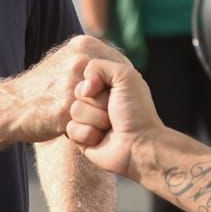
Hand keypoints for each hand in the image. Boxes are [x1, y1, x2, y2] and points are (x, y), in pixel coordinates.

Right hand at [12, 36, 121, 142]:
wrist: (11, 108)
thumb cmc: (42, 88)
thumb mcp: (64, 61)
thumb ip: (88, 58)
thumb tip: (116, 63)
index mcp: (82, 45)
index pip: (119, 64)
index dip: (119, 86)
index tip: (113, 98)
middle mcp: (79, 60)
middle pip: (117, 85)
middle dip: (111, 101)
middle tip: (101, 111)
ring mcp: (72, 83)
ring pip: (107, 106)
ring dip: (101, 118)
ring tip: (87, 121)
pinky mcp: (66, 107)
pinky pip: (93, 124)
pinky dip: (89, 131)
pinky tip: (76, 130)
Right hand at [65, 58, 162, 178]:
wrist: (139, 145)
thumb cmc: (136, 111)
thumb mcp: (125, 76)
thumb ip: (99, 66)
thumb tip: (82, 87)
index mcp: (106, 83)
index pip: (84, 74)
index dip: (95, 82)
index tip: (111, 90)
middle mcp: (96, 99)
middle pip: (77, 92)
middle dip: (96, 102)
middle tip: (113, 110)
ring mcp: (88, 118)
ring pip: (74, 111)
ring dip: (95, 119)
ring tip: (109, 126)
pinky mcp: (81, 137)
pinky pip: (71, 129)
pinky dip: (88, 134)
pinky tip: (101, 138)